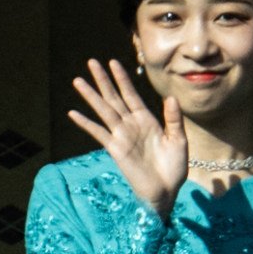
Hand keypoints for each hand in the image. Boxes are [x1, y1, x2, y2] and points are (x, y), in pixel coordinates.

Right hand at [67, 56, 188, 214]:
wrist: (166, 191)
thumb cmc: (174, 168)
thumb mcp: (178, 140)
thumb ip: (173, 119)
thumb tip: (172, 97)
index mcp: (147, 120)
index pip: (131, 94)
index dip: (122, 79)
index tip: (113, 62)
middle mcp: (131, 125)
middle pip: (113, 97)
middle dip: (103, 80)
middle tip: (91, 61)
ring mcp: (122, 136)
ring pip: (103, 111)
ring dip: (91, 96)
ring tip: (78, 81)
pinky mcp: (115, 150)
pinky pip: (98, 133)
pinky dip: (86, 123)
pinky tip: (73, 113)